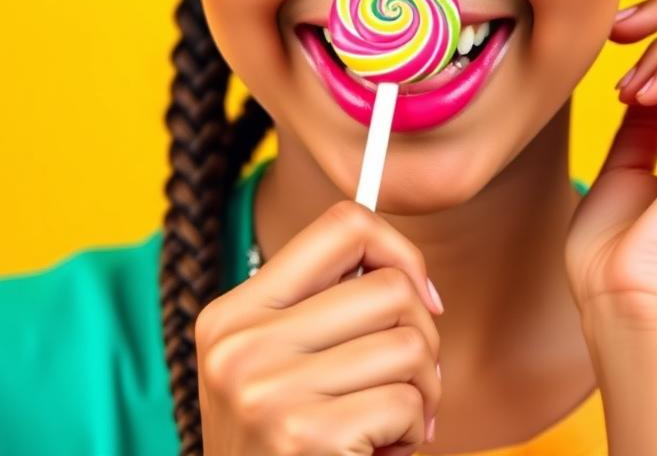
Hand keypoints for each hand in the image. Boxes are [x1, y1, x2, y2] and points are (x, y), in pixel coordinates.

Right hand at [196, 200, 443, 454]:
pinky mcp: (304, 437)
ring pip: (409, 343)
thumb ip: (327, 307)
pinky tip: (376, 453)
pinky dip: (411, 432)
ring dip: (421, 390)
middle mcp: (239, 345)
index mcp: (233, 314)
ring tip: (389, 422)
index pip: (343, 224)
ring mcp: (266, 392)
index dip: (399, 250)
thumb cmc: (290, 448)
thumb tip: (408, 267)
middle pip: (390, 287)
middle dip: (423, 336)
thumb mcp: (280, 367)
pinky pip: (408, 401)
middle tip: (409, 379)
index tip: (419, 294)